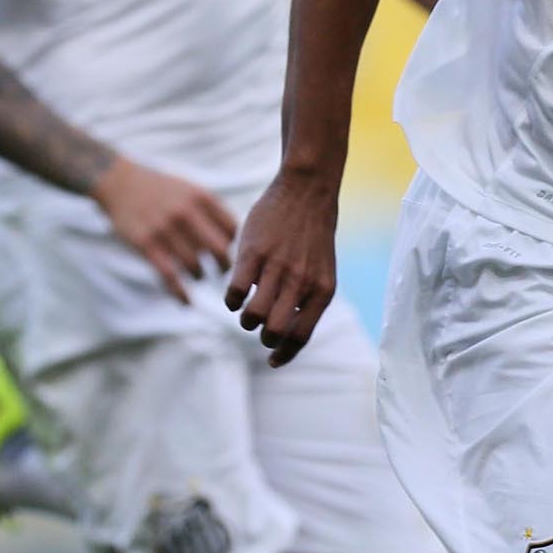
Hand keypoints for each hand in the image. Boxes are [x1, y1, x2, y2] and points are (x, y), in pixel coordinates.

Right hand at [91, 159, 237, 302]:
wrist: (119, 182)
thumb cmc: (158, 189)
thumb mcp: (188, 189)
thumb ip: (211, 210)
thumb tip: (235, 240)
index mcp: (201, 197)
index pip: (232, 229)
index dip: (234, 245)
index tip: (228, 251)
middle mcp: (186, 212)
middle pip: (220, 251)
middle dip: (223, 266)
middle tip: (221, 272)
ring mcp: (165, 229)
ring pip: (195, 266)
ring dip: (199, 276)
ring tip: (197, 275)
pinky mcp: (146, 244)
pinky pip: (170, 276)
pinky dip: (180, 293)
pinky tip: (186, 302)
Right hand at [224, 170, 338, 365]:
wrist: (306, 192)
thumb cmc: (310, 235)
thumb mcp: (320, 270)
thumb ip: (306, 299)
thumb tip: (285, 332)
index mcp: (321, 291)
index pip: (300, 336)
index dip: (284, 354)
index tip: (272, 361)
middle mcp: (300, 282)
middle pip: (274, 330)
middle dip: (263, 337)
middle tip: (259, 327)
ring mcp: (276, 268)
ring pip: (253, 314)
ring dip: (246, 320)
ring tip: (246, 310)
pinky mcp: (253, 253)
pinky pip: (235, 291)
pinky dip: (232, 301)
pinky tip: (234, 295)